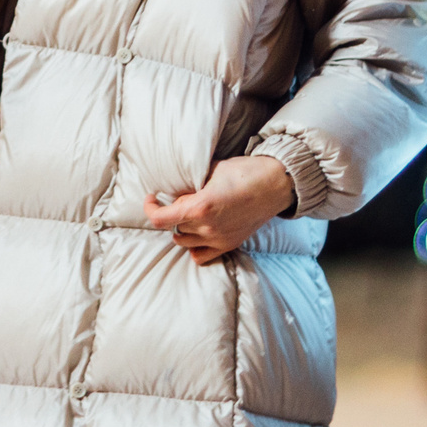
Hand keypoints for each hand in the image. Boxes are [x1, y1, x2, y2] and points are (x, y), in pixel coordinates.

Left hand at [145, 156, 295, 265]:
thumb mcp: (212, 170)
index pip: (160, 219)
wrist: (276, 184)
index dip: (150, 208)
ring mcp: (219, 239)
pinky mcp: (230, 245)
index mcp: (200, 206)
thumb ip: (191, 183)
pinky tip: (196, 234)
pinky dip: (194, 247)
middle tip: (177, 199)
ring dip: (180, 229)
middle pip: (172, 228)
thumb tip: (175, 190)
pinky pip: (201, 256)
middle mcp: (208, 227)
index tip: (151, 198)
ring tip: (187, 215)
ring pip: (183, 242)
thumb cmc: (245, 172)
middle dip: (170, 214)